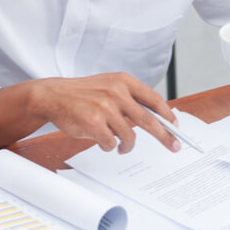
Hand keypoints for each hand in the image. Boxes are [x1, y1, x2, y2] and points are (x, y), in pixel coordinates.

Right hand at [28, 73, 179, 153]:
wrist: (53, 96)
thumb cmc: (82, 93)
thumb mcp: (108, 85)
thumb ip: (129, 98)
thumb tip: (154, 117)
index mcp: (123, 81)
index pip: (153, 100)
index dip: (168, 115)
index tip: (176, 126)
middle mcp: (116, 93)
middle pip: (149, 121)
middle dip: (165, 136)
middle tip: (174, 146)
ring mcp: (105, 108)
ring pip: (129, 136)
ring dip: (127, 146)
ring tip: (122, 147)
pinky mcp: (94, 124)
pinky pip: (111, 144)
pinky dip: (110, 147)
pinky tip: (103, 142)